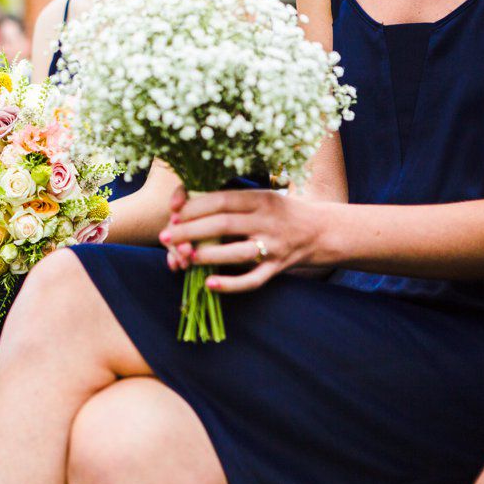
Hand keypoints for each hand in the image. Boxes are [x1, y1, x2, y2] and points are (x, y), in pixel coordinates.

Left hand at [159, 186, 323, 292]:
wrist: (319, 231)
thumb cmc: (276, 211)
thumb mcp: (257, 198)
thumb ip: (227, 202)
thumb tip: (183, 207)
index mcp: (260, 198)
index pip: (221, 200)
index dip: (194, 206)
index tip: (173, 212)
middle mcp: (267, 221)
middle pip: (223, 224)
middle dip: (189, 230)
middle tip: (164, 236)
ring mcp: (273, 246)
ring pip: (236, 253)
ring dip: (206, 255)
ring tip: (183, 257)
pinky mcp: (277, 268)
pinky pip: (252, 280)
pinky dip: (230, 285)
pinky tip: (209, 285)